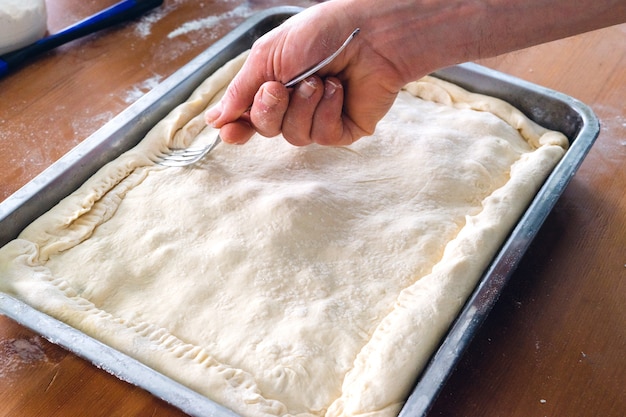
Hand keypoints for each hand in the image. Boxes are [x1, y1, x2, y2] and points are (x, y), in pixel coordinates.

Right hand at [204, 3, 405, 145]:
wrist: (370, 32)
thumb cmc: (321, 34)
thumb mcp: (268, 55)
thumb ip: (240, 89)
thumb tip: (215, 120)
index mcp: (275, 84)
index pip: (249, 117)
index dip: (237, 128)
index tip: (229, 132)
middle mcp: (296, 104)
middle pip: (267, 129)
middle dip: (270, 109)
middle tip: (281, 87)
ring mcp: (321, 118)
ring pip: (294, 136)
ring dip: (303, 106)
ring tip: (319, 80)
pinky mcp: (345, 129)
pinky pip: (322, 136)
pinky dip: (326, 111)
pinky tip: (338, 89)